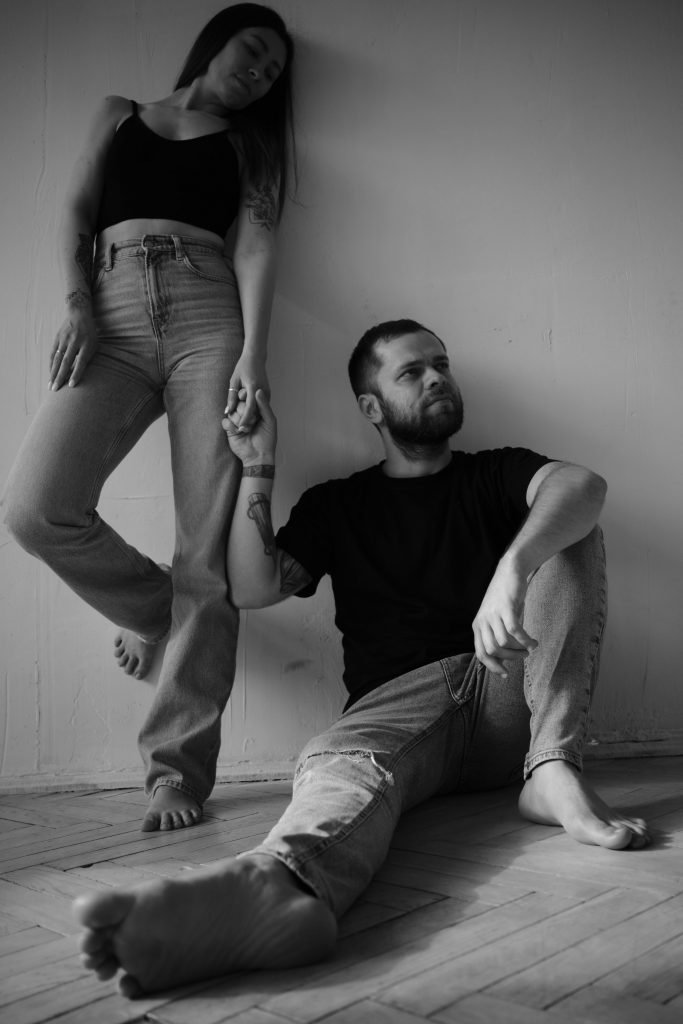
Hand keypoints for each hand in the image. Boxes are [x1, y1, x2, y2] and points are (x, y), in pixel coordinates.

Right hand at [49, 308, 97, 388]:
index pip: (80, 362)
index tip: (71, 386)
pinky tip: (50, 374)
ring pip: (57, 359)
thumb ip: (87, 357)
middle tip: (55, 389)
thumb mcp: (93, 344)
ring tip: (50, 385)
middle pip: (66, 362)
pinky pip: (53, 353)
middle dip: (60, 377)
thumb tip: (79, 373)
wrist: (79, 314)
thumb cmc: (90, 334)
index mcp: (86, 344)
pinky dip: (51, 365)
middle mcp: (74, 342)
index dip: (76, 374)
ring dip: (53, 373)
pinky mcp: (57, 338)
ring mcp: (64, 339)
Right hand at [222, 389, 276, 464]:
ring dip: (238, 419)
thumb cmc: (267, 439)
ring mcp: (237, 421)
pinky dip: (231, 426)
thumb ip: (264, 405)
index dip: (246, 396)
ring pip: (231, 412)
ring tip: (246, 429)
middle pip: (238, 403)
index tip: (245, 395)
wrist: (258, 456)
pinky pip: (225, 421)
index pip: (248, 398)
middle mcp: (245, 414)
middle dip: (243, 410)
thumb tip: (258, 390)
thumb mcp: (269, 421)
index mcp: (255, 411)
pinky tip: (238, 432)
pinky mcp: (229, 430)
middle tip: (252, 421)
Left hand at [224, 351, 268, 432]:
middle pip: (257, 411)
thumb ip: (231, 397)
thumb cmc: (242, 367)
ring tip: (246, 427)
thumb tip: (227, 411)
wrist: (256, 357)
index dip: (245, 419)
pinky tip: (251, 418)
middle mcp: (262, 390)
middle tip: (243, 431)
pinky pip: (262, 405)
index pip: (250, 408)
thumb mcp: (233, 381)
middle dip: (250, 421)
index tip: (240, 428)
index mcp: (252, 387)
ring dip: (253, 418)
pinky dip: (256, 411)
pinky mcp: (269, 393)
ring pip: (261, 409)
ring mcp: (267, 392)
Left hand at [472, 556, 537, 677]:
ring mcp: (493, 614)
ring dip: (519, 649)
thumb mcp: (497, 618)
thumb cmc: (506, 598)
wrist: (510, 572)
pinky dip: (525, 640)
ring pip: (504, 643)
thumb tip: (506, 658)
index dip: (493, 667)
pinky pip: (515, 631)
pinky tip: (534, 642)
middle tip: (524, 656)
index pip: (481, 653)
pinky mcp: (506, 608)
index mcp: (478, 626)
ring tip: (530, 647)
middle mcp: (482, 621)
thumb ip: (498, 635)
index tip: (506, 674)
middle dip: (510, 658)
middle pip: (493, 651)